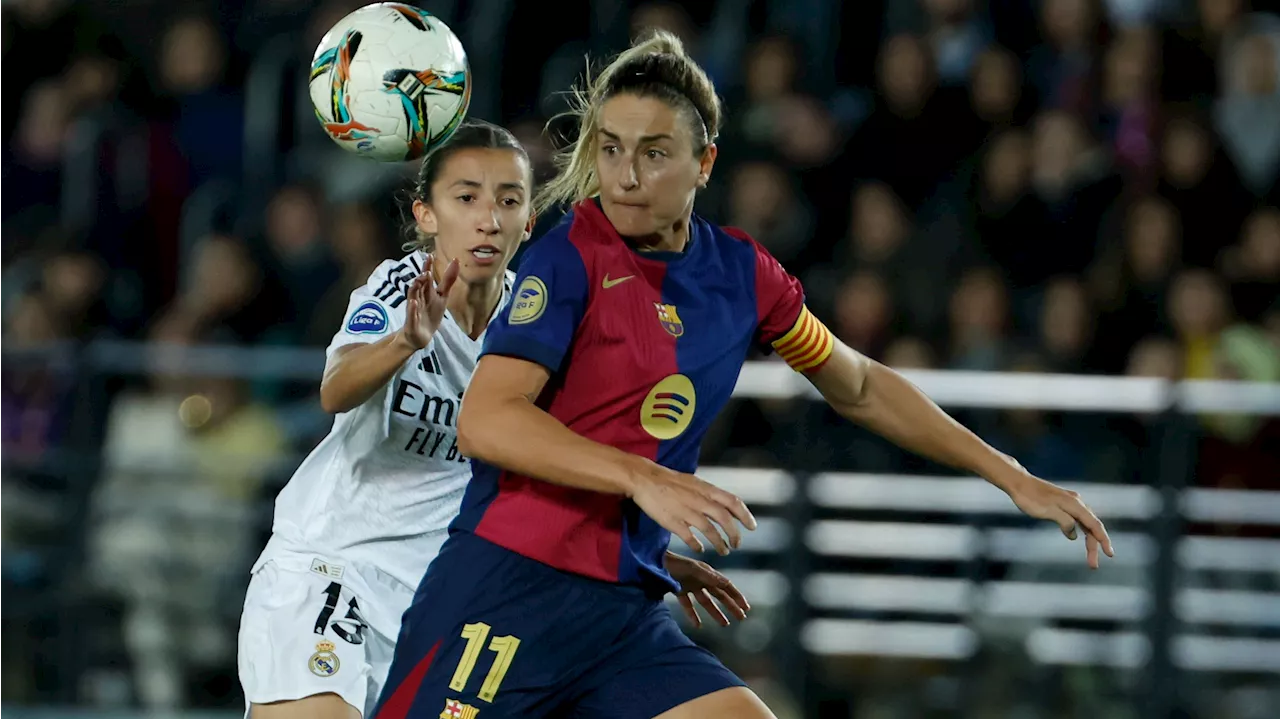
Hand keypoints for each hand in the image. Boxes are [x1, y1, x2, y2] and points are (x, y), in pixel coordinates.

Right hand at [397, 256, 458, 349]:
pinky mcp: (412, 322)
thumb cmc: (431, 313)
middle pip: (419, 285)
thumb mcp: (442, 296)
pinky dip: (412, 308)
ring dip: (415, 288)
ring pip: (413, 297)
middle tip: (427, 270)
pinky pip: (411, 314)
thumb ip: (448, 280)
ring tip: (420, 279)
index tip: (430, 256)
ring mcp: (414, 309)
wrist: (421, 335)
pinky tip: (414, 303)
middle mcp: (418, 298)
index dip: (428, 267)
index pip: (426, 277)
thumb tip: (456, 260)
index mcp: (426, 292)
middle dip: (422, 277)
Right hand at [628, 461, 756, 555]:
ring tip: (724, 551)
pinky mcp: (673, 522)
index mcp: (706, 489)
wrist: (645, 479)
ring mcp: (686, 512)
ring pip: (710, 530)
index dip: (745, 515)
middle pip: (724, 519)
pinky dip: (697, 545)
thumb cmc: (670, 481)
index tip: (752, 527)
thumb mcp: (694, 483)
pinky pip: (690, 537)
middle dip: (735, 534)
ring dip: (719, 543)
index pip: (733, 502)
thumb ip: (709, 495)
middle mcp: (699, 500)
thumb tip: (723, 507)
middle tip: (738, 544)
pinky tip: (700, 549)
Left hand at [665, 552, 749, 627]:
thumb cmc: (674, 564)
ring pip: (706, 602)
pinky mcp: (679, 591)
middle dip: (731, 606)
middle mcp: (701, 579)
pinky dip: (693, 615)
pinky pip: (689, 605)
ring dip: (716, 612)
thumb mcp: (693, 569)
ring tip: (725, 624)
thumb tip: (726, 582)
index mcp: (707, 572)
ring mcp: (690, 586)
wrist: (653, 563)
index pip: (726, 585)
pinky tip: (698, 625)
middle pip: (719, 595)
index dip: (736, 596)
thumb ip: (709, 576)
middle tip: (741, 618)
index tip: (745, 607)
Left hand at [1007, 473, 1114, 568]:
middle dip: (1094, 546)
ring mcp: (1070, 502)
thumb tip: (1074, 535)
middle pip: (1091, 526)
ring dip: (1088, 539)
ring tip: (1090, 556)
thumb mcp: (1048, 512)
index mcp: (1075, 504)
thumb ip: (1065, 522)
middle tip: (1093, 565)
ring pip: (1085, 523)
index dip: (1103, 540)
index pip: (1095, 525)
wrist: (1019, 482)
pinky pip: (1077, 518)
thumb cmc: (1031, 498)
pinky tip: (1077, 536)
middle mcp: (1076, 502)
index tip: (1110, 554)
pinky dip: (1080, 529)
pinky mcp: (1063, 503)